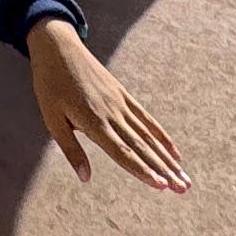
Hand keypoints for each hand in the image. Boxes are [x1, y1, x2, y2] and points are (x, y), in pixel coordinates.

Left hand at [26, 18, 189, 192]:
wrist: (58, 46)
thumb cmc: (50, 85)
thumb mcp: (52, 119)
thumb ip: (71, 149)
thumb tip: (85, 179)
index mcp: (93, 122)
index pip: (122, 152)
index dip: (142, 170)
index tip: (161, 185)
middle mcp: (112, 114)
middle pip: (142, 147)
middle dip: (164, 169)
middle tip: (183, 188)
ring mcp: (120, 103)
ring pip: (148, 136)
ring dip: (167, 158)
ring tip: (184, 177)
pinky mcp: (123, 95)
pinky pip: (146, 118)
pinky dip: (162, 136)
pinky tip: (175, 151)